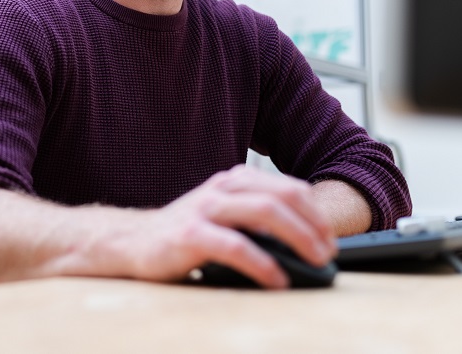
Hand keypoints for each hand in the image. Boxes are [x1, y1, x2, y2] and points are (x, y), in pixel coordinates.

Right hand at [123, 165, 336, 288]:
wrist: (131, 241)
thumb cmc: (183, 232)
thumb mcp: (220, 215)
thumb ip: (253, 218)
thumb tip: (301, 241)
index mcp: (232, 181)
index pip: (287, 187)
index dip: (315, 212)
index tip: (330, 237)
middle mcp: (220, 189)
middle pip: (280, 196)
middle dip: (313, 224)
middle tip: (328, 251)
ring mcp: (204, 210)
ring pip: (263, 212)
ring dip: (297, 237)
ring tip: (314, 261)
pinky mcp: (189, 235)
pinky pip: (235, 246)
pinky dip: (262, 263)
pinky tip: (276, 279)